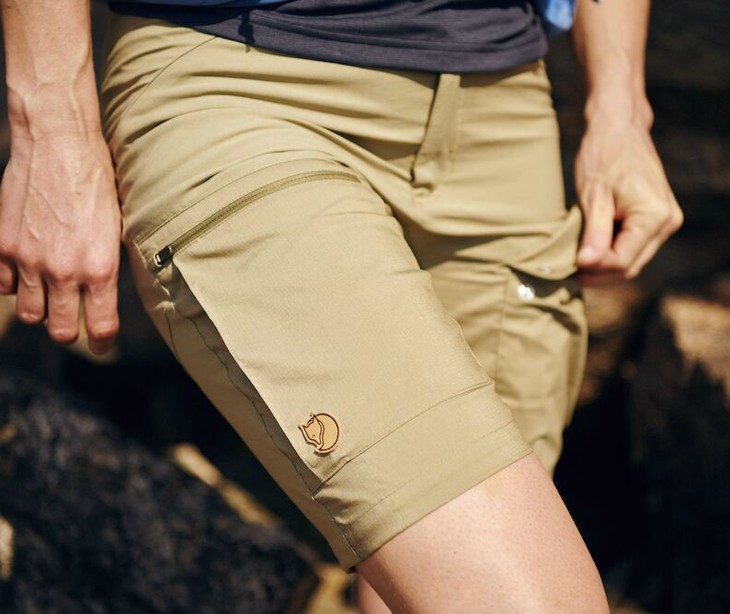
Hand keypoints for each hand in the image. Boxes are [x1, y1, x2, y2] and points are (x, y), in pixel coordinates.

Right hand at [0, 131, 120, 353]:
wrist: (58, 144)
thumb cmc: (95, 182)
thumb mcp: (116, 228)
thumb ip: (106, 266)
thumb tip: (103, 294)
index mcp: (101, 268)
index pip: (101, 327)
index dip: (103, 343)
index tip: (104, 345)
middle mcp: (64, 271)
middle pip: (62, 330)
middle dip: (70, 331)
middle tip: (74, 321)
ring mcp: (29, 261)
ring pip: (30, 313)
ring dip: (40, 309)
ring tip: (49, 293)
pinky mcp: (2, 246)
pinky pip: (3, 286)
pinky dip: (13, 284)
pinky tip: (25, 269)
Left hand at [574, 112, 682, 284]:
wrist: (619, 128)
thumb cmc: (604, 155)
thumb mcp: (593, 195)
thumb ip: (593, 232)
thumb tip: (586, 264)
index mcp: (655, 216)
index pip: (622, 262)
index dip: (594, 271)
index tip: (567, 268)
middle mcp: (667, 222)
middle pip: (630, 267)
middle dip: (598, 274)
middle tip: (566, 273)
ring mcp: (665, 222)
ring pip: (632, 260)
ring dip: (603, 267)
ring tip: (574, 263)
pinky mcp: (656, 220)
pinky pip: (633, 247)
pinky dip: (610, 253)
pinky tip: (588, 251)